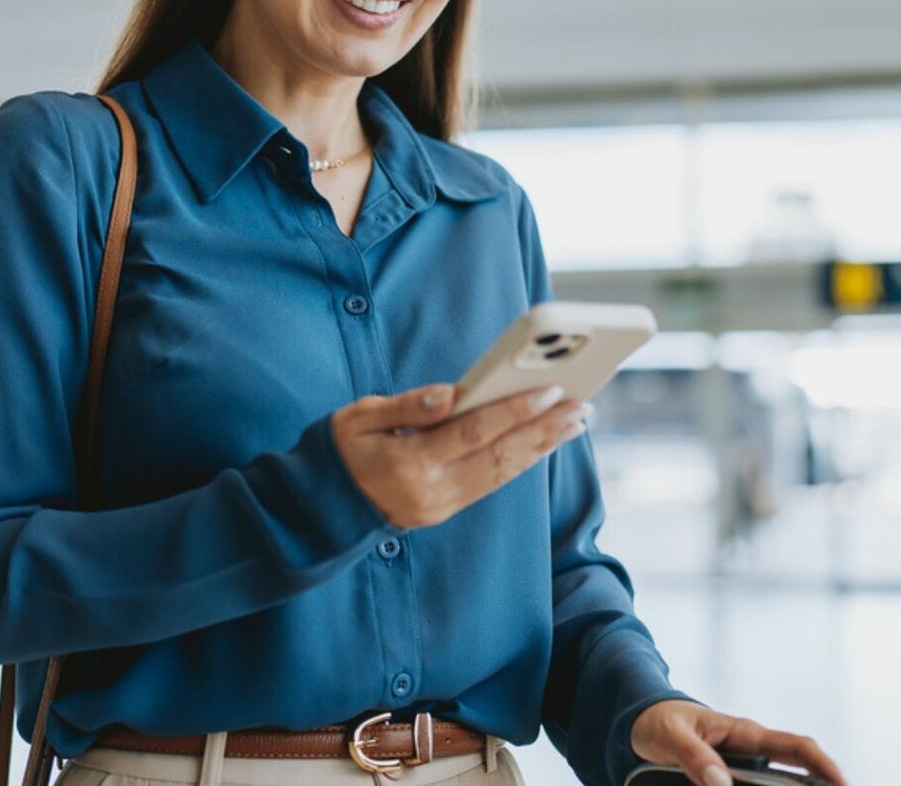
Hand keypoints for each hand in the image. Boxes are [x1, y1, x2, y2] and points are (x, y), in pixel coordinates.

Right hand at [330, 382, 587, 529]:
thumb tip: (451, 393)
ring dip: (542, 446)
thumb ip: (407, 406)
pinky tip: (543, 442)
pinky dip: (521, 461)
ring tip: (574, 421)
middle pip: (499, 457)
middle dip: (543, 430)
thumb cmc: (341, 450)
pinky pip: (492, 483)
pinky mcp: (446, 510)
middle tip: (581, 405)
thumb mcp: (358, 418)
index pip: (471, 432)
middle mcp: (431, 490)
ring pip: (502, 474)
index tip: (550, 391)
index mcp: (407, 462)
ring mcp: (441, 505)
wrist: (320, 508)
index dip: (513, 411)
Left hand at [630, 699, 847, 785]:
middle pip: (797, 775)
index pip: (795, 748)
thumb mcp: (672, 736)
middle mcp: (751, 751)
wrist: (640, 719)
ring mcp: (742, 768)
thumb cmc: (659, 721)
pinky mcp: (728, 780)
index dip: (823, 765)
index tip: (843, 783)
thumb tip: (721, 785)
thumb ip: (695, 758)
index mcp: (745, 733)